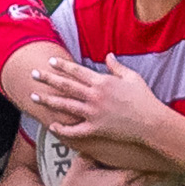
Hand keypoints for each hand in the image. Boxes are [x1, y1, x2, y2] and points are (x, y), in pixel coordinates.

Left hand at [30, 54, 164, 145]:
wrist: (151, 122)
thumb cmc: (144, 98)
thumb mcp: (132, 77)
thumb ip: (117, 66)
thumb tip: (108, 56)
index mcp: (102, 82)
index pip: (77, 71)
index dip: (62, 65)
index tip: (50, 62)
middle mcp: (95, 96)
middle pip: (66, 85)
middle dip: (47, 79)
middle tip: (33, 74)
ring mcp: (93, 113)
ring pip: (65, 105)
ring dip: (48, 100)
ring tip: (33, 96)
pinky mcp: (96, 128)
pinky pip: (75, 130)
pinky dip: (63, 129)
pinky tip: (51, 125)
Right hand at [51, 156, 170, 185]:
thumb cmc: (72, 185)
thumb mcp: (81, 163)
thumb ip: (93, 151)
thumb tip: (95, 135)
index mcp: (119, 177)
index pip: (142, 168)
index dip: (153, 164)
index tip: (162, 159)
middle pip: (149, 182)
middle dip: (160, 178)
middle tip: (171, 173)